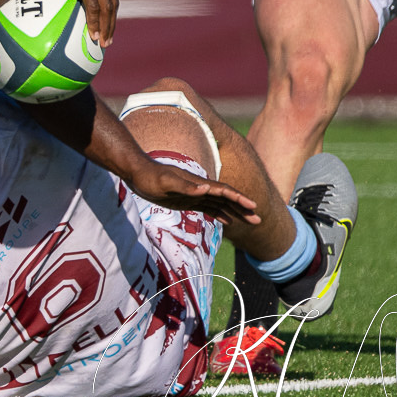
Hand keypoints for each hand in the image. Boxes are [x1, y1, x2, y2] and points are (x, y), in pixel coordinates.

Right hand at [27, 0, 118, 44]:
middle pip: (113, 3)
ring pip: (106, 7)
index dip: (112, 15)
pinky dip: (94, 23)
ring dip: (105, 27)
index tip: (108, 29)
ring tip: (102, 42)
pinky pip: (93, 7)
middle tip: (108, 41)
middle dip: (111, 25)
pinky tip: (92, 34)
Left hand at [125, 159, 260, 225]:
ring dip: (236, 212)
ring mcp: (195, 194)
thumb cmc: (150, 178)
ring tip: (251, 221)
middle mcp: (200, 188)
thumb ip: (185, 187)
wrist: (137, 174)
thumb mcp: (166, 182)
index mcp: (198, 183)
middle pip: (227, 198)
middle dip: (243, 208)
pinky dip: (220, 214)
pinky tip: (228, 221)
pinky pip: (209, 208)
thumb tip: (207, 189)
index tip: (253, 206)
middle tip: (258, 219)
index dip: (238, 198)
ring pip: (221, 204)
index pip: (223, 191)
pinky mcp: (188, 200)